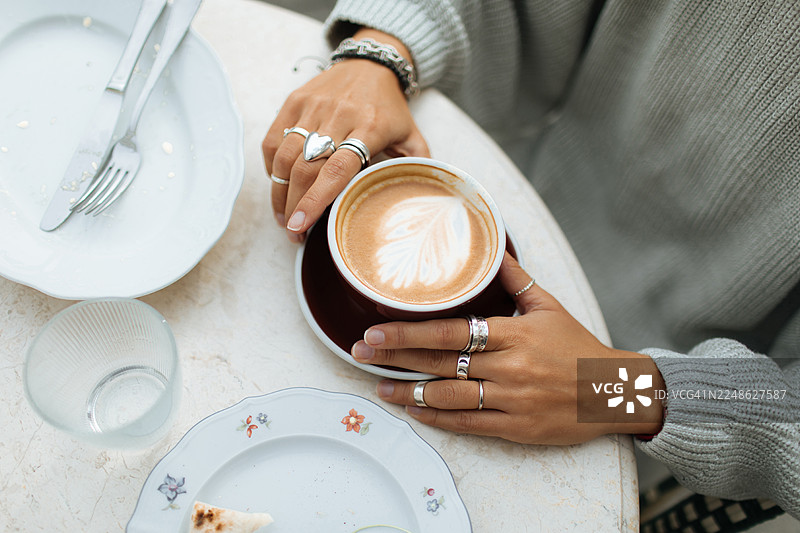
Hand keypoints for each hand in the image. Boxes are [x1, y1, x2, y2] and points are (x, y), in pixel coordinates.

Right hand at [261, 29, 428, 242]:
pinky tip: (280, 185)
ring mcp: (313, 106)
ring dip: (280, 191)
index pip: (336, 169)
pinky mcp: (295, 100)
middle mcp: (339, 115)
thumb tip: (419, 202)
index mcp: (369, 127)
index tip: (301, 225)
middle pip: (306, 168)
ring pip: (285, 156)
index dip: (315, 200)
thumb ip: (417, 167)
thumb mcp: (412, 136)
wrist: (370, 64)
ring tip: (285, 216)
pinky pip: (273, 139)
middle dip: (295, 206)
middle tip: (294, 232)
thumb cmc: (389, 108)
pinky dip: (271, 167)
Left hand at [350, 254, 664, 444]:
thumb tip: (496, 251)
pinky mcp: (516, 427)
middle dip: (396, 357)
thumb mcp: (551, 306)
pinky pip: (469, 423)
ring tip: (379, 386)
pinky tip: (415, 410)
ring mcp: (511, 400)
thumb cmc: (579, 347)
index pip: (452, 330)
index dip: (410, 330)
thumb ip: (517, 280)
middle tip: (361, 352)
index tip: (378, 328)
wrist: (616, 391)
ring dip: (409, 392)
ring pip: (449, 395)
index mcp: (514, 334)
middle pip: (441, 360)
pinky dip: (439, 418)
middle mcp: (509, 367)